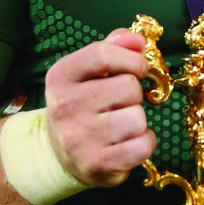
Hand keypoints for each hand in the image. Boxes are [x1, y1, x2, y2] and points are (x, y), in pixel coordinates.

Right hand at [44, 29, 156, 187]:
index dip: (131, 59)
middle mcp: (65, 107)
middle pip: (129, 87)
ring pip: (138, 118)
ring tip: (122, 124)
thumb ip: (113, 48)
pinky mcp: (97, 164)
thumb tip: (138, 40)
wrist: (59, 155)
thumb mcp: (88, 71)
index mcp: (60, 76)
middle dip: (134, 93)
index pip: (103, 55)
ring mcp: (79, 138)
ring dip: (138, 119)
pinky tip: (128, 142)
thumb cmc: (82, 104)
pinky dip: (144, 142)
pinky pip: (144, 145)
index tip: (140, 67)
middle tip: (121, 103)